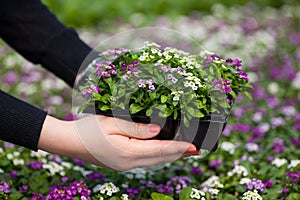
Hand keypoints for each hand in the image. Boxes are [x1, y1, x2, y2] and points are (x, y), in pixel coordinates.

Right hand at [38, 115, 198, 170]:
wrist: (69, 142)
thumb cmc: (88, 129)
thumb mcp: (113, 123)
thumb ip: (137, 128)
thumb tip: (158, 131)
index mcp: (127, 153)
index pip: (160, 150)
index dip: (179, 148)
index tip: (194, 147)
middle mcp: (128, 163)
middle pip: (160, 159)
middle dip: (179, 154)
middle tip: (195, 150)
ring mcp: (124, 166)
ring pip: (154, 162)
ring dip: (170, 156)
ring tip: (183, 151)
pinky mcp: (121, 164)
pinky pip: (146, 161)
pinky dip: (158, 156)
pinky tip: (163, 151)